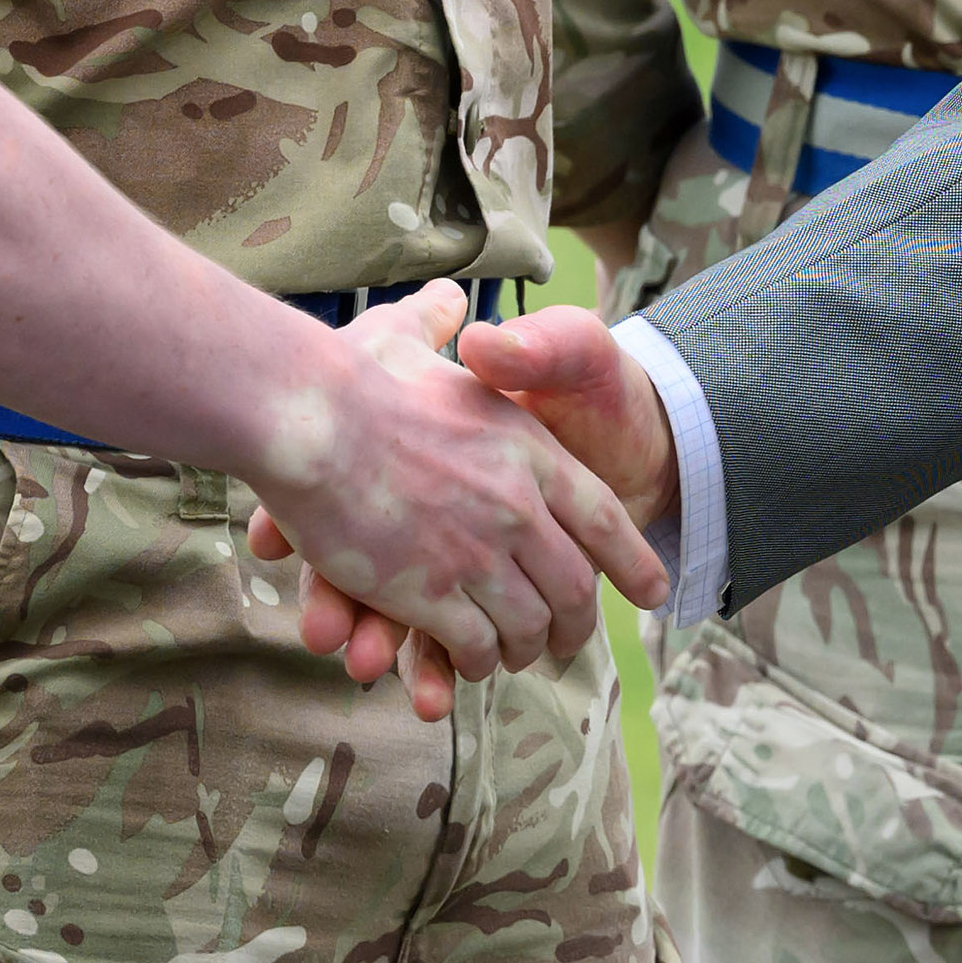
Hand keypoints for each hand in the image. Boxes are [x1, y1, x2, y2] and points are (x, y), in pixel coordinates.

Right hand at [237, 289, 666, 724]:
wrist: (307, 415)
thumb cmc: (352, 377)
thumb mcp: (415, 337)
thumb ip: (436, 330)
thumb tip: (453, 301)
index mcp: (528, 449)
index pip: (603, 518)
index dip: (632, 560)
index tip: (654, 591)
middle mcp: (517, 506)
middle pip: (574, 588)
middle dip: (576, 627)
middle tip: (568, 644)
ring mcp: (476, 553)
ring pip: (528, 626)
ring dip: (525, 650)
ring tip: (517, 658)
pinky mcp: (430, 592)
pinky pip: (474, 645)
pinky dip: (475, 661)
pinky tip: (465, 661)